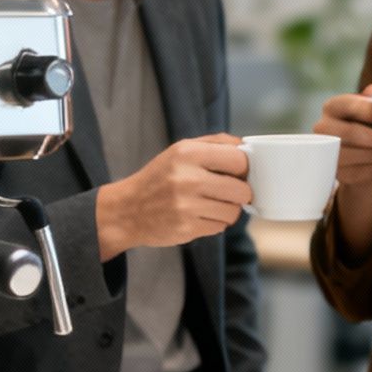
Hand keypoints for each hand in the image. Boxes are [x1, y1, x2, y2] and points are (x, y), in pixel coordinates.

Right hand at [98, 134, 252, 260]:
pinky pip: (220, 227)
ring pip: (233, 212)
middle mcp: (187, 178)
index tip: (239, 173)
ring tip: (211, 204)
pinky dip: (215, 223)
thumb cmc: (159, 178)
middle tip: (229, 192)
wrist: (127, 210)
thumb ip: (214, 143)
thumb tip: (245, 146)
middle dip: (240, 193)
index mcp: (187, 153)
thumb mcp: (180, 150)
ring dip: (228, 210)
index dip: (244, 168)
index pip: (239, 159)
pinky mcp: (186, 228)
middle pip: (242, 190)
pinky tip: (199, 215)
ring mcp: (187, 205)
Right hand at [314, 85, 371, 188]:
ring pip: (355, 154)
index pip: (349, 105)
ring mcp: (327, 152)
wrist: (359, 156)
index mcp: (332, 106)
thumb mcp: (369, 111)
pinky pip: (359, 171)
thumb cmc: (366, 126)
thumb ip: (371, 101)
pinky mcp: (336, 172)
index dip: (370, 111)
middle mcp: (322, 127)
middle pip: (351, 132)